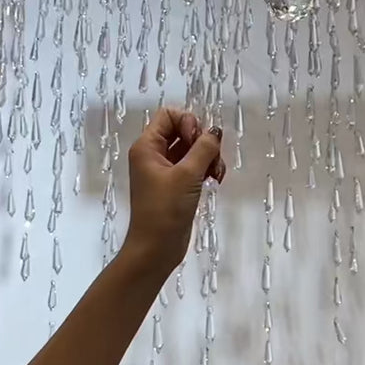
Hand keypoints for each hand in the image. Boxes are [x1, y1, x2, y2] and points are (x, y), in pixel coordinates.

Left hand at [123, 108, 224, 279]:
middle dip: (203, 141)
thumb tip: (215, 131)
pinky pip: (193, 166)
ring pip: (191, 149)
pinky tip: (216, 180)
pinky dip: (206, 169)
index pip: (169, 115)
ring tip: (217, 174)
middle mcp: (153, 154)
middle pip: (182, 130)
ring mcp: (164, 170)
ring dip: (209, 156)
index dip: (188, 122)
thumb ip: (204, 148)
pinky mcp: (175, 185)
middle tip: (212, 159)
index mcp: (147, 146)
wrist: (156, 249)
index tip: (198, 141)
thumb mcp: (187, 175)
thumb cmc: (165, 209)